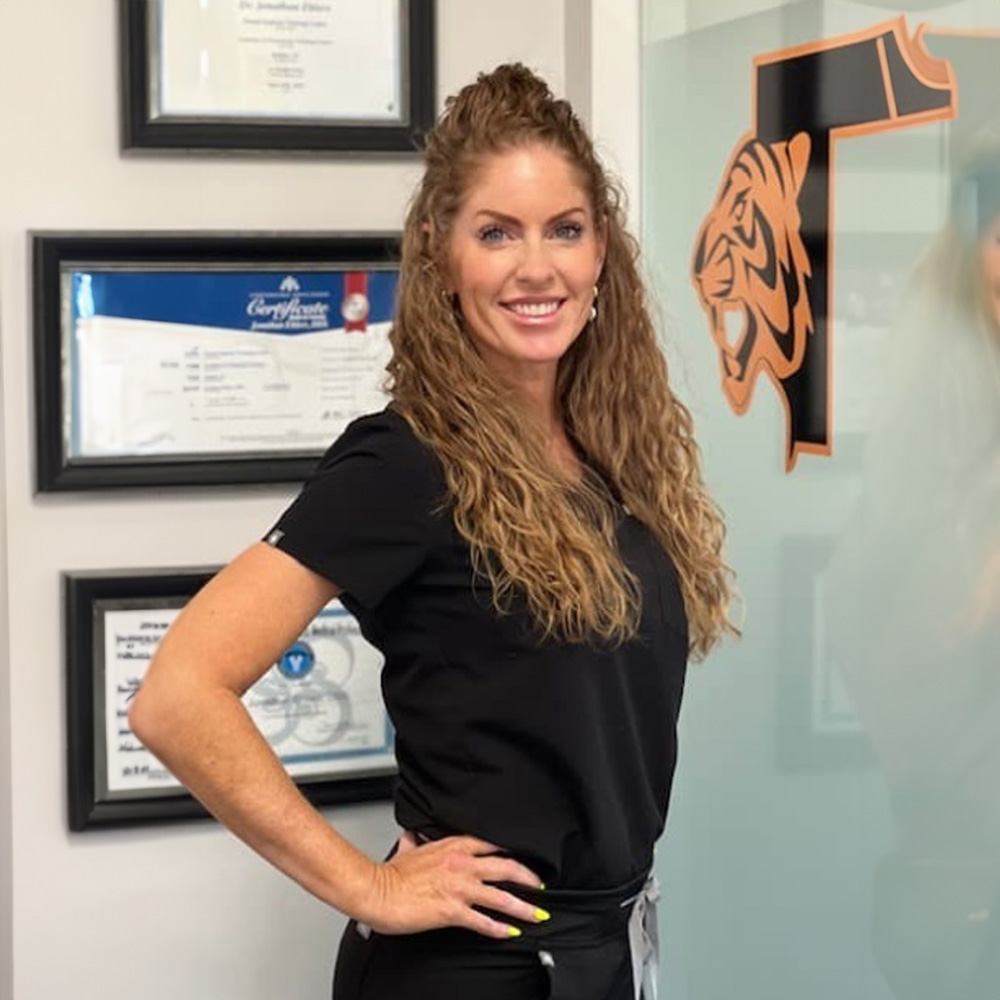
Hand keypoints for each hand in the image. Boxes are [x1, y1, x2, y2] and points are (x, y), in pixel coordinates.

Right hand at [360, 832, 547, 938]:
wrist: (376, 891)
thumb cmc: (390, 873)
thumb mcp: (407, 848)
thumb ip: (415, 840)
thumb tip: (413, 835)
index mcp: (453, 845)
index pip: (492, 845)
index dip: (513, 853)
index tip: (524, 862)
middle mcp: (461, 864)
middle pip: (506, 868)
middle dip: (529, 879)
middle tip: (541, 887)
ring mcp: (459, 887)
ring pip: (501, 896)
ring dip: (523, 907)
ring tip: (537, 915)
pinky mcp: (452, 910)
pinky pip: (482, 920)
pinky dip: (499, 928)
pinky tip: (509, 932)